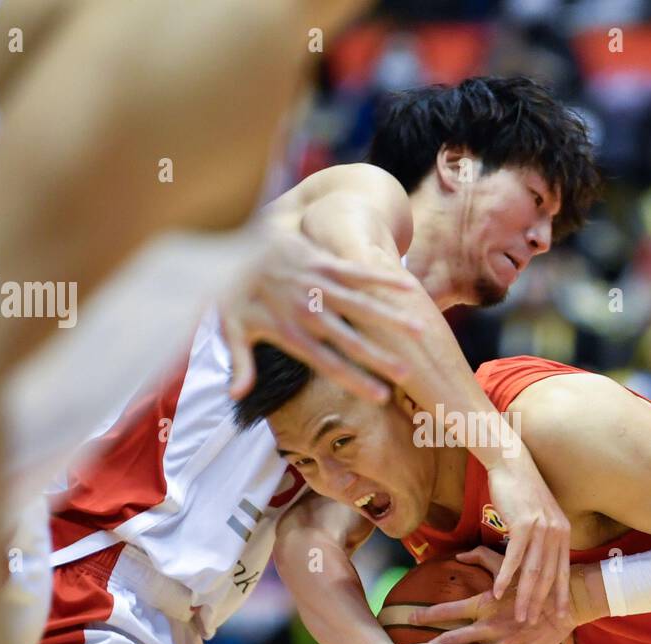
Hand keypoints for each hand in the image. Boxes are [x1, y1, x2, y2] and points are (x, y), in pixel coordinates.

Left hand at [218, 223, 422, 400]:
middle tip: (409, 373)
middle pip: (352, 340)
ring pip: (362, 306)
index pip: (330, 364)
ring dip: (392, 318)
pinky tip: (409, 286)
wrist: (230, 241)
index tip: (381, 397)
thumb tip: (237, 396)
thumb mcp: (230, 330)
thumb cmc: (232, 290)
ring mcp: (319, 285)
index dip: (357, 381)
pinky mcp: (324, 262)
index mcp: (291, 334)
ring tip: (420, 330)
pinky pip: (359, 272)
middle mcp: (310, 312)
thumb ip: (240, 364)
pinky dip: (384, 277)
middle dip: (381, 358)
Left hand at [410, 546, 576, 643]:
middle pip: (452, 642)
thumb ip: (482, 557)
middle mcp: (490, 626)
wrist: (565, 602)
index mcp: (484, 604)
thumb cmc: (534, 581)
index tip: (411, 618)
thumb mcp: (508, 565)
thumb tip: (460, 554)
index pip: (448, 610)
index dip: (427, 614)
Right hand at [483, 446, 570, 623]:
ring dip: (524, 597)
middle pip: (548, 576)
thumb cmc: (522, 490)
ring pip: (532, 572)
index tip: (559, 616)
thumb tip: (536, 559)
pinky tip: (498, 592)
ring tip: (517, 616)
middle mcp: (557, 532)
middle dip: (540, 603)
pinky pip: (513, 558)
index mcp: (564, 533)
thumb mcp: (540, 516)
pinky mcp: (523, 524)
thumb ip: (542, 537)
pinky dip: (505, 578)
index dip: (560, 595)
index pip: (563, 571)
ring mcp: (541, 529)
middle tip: (532, 624)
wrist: (512, 463)